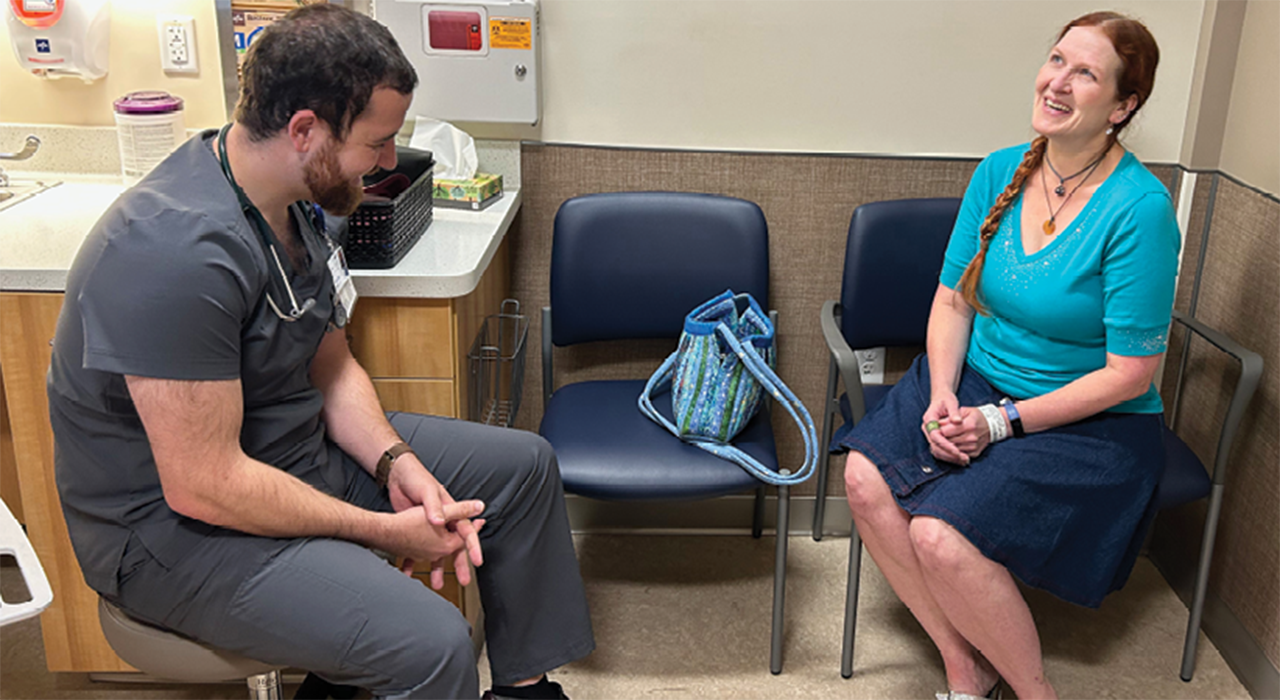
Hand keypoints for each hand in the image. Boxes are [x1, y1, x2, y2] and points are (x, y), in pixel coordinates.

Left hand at [386, 457, 485, 587]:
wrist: (396, 476)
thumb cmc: (416, 480)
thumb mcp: (429, 493)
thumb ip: (439, 507)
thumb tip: (443, 520)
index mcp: (450, 513)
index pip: (466, 532)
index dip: (473, 547)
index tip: (478, 561)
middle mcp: (442, 522)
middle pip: (453, 547)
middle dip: (459, 564)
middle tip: (465, 580)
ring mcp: (427, 528)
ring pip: (435, 553)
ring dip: (436, 568)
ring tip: (437, 584)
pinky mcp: (412, 531)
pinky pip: (414, 551)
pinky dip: (412, 563)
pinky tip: (409, 573)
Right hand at [921, 393, 968, 464]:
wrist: (941, 399)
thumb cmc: (945, 399)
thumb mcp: (950, 402)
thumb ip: (954, 411)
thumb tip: (957, 421)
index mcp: (929, 420)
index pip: (935, 436)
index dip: (946, 445)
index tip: (957, 451)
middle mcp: (927, 429)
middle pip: (935, 446)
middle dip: (948, 454)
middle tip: (962, 458)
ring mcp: (930, 434)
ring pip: (937, 450)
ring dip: (950, 457)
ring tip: (964, 460)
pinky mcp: (936, 438)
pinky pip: (941, 450)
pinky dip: (950, 455)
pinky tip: (960, 458)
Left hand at [936, 406, 990, 459]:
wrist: (993, 425)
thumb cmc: (977, 416)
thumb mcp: (965, 411)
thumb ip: (951, 416)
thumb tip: (938, 423)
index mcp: (968, 425)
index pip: (946, 431)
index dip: (938, 430)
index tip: (935, 429)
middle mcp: (971, 437)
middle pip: (948, 441)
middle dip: (940, 439)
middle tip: (936, 435)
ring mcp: (973, 447)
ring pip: (952, 449)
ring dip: (945, 446)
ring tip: (943, 440)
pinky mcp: (974, 453)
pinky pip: (959, 455)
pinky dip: (953, 451)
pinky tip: (950, 446)